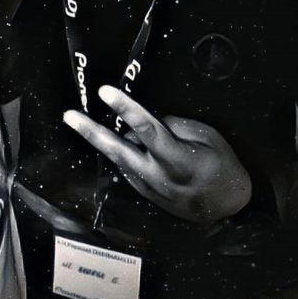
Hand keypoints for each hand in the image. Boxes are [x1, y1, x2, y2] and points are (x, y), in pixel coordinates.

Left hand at [63, 85, 251, 224]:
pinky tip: (110, 140)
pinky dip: (118, 153)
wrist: (228, 206)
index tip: (105, 91)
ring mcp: (150, 189)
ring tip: (79, 121)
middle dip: (91, 132)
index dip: (125, 108)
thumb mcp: (207, 138)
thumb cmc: (222, 166)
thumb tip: (146, 120)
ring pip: (119, 160)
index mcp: (178, 160)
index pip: (146, 129)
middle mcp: (159, 177)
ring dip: (100, 141)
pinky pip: (127, 169)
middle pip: (118, 151)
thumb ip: (175, 127)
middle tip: (70, 115)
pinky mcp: (146, 195)